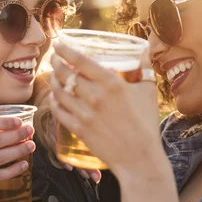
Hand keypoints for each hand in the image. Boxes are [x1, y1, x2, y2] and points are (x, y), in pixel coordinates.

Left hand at [49, 41, 161, 180]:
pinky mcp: (79, 129)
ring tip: (53, 76)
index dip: (65, 50)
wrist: (140, 158)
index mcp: (111, 83)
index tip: (59, 44)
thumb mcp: (148, 91)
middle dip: (55, 63)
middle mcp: (95, 96)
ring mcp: (85, 114)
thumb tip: (145, 49)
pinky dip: (53, 102)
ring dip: (53, 81)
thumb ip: (144, 68)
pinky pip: (58, 111)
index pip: (81, 60)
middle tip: (54, 59)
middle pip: (65, 74)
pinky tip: (54, 97)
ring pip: (59, 91)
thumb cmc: (147, 123)